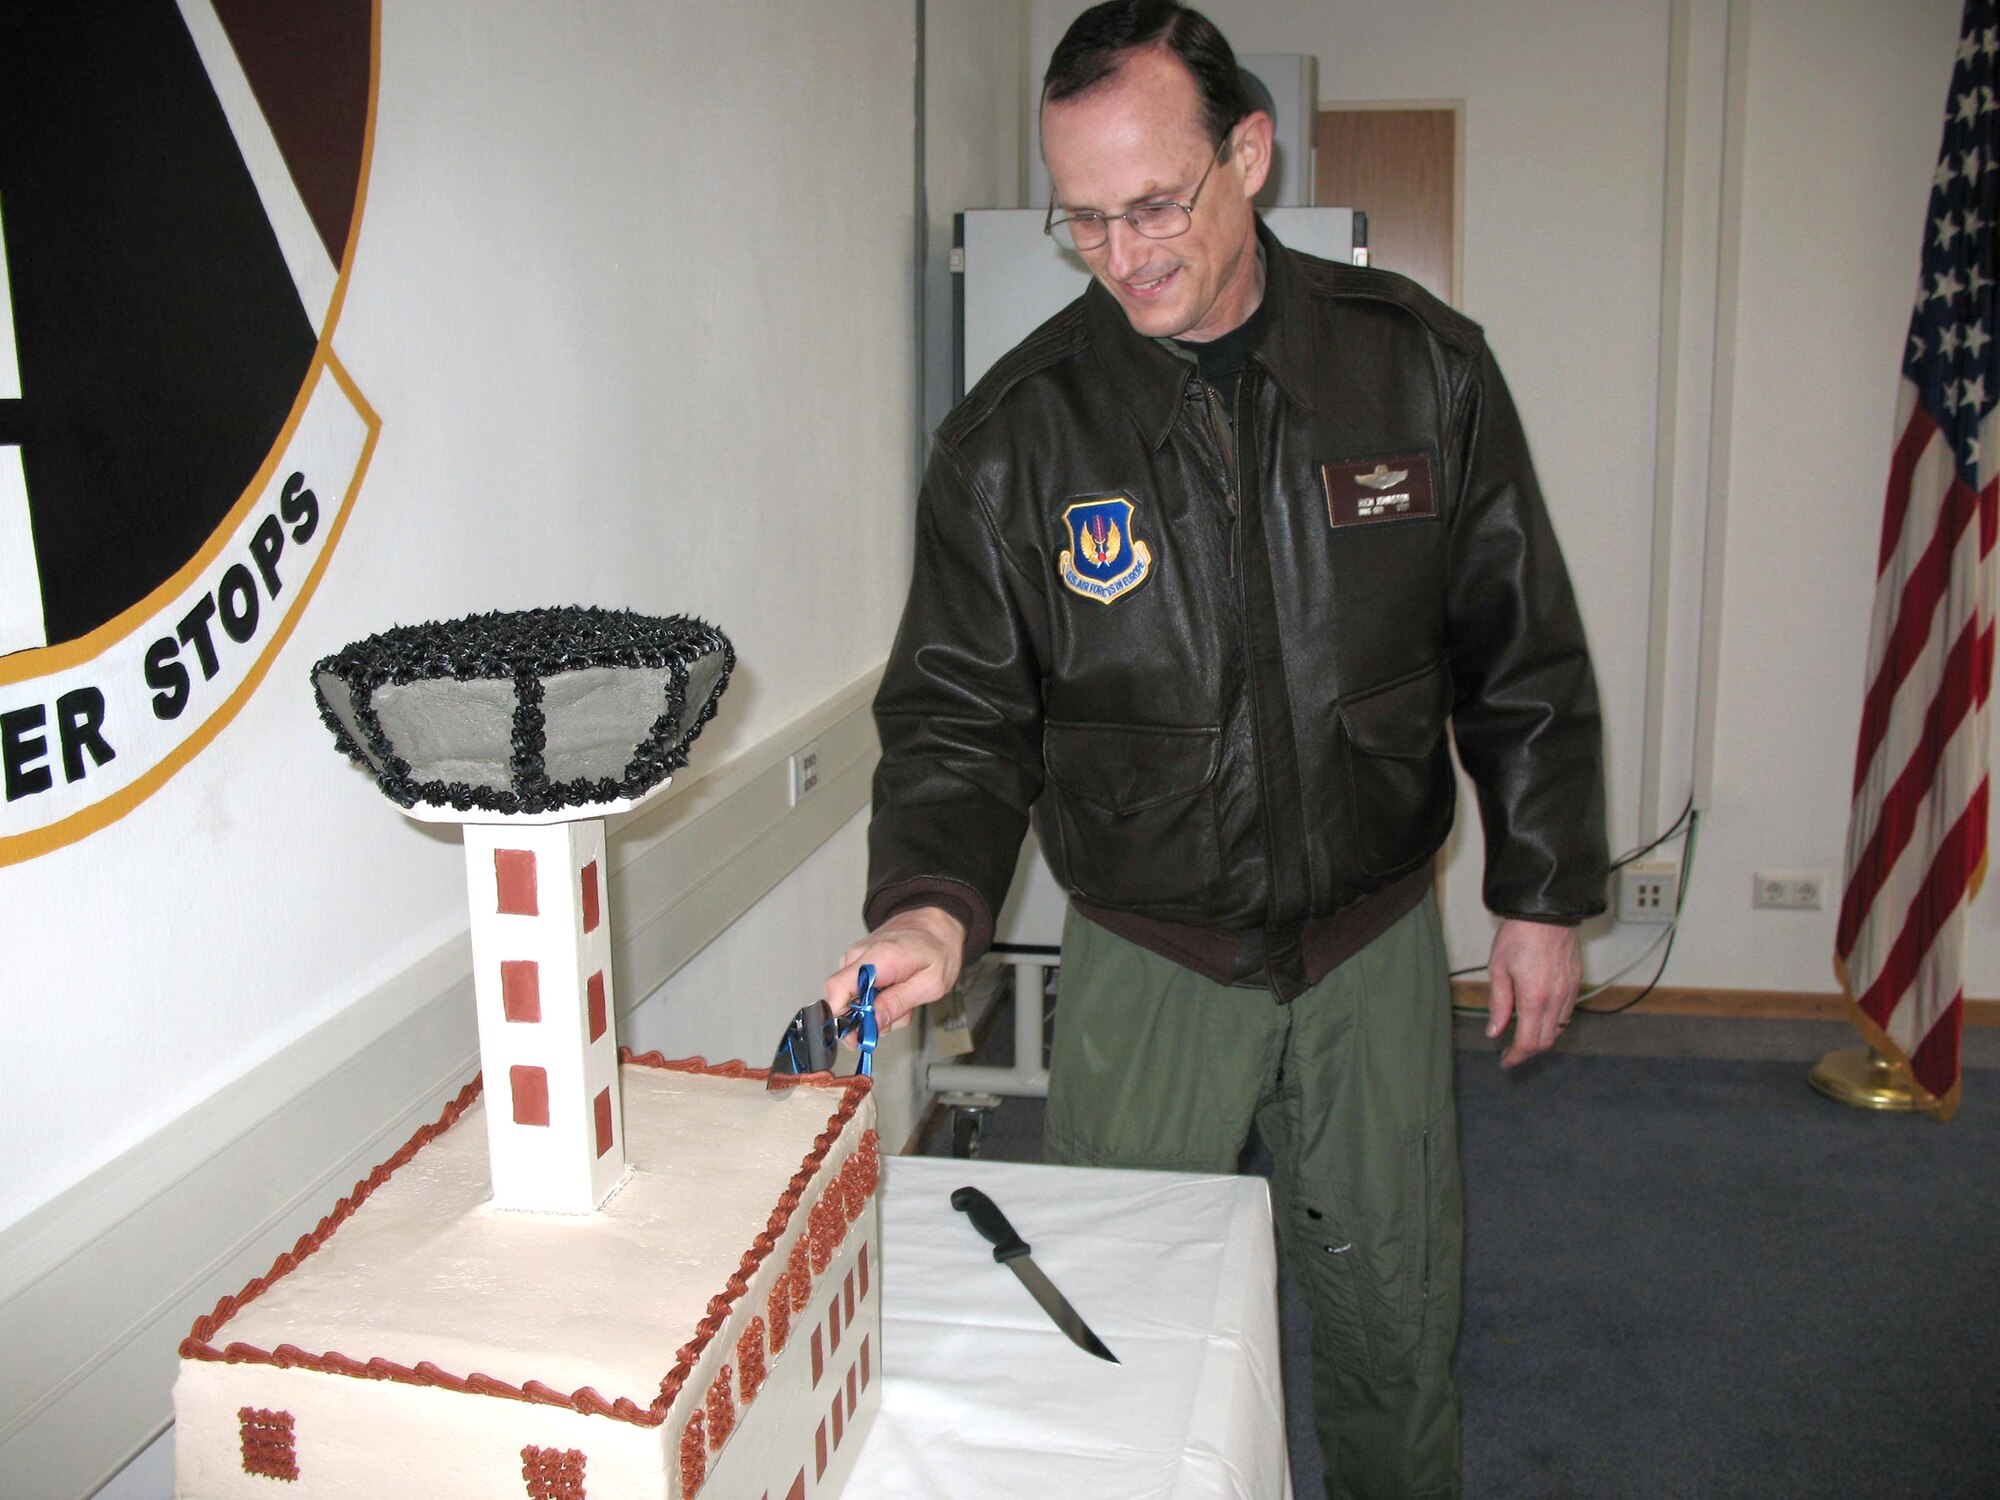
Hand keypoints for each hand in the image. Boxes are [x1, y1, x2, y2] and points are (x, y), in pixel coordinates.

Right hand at [825, 905, 966, 1034]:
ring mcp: (856, 957)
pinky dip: (877, 998)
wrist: (937, 922)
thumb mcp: (931, 984)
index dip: (842, 1018)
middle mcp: (859, 955)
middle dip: (867, 1019)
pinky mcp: (858, 961)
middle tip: (897, 1016)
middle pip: (843, 1000)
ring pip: (853, 998)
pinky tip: (896, 992)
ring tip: (903, 1000)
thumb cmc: (938, 949)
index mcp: (877, 958)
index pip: (838, 990)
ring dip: (877, 1009)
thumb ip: (898, 1003)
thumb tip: (871, 1023)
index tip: (860, 1035)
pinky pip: (859, 989)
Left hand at [1485, 918, 1581, 1066]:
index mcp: (1534, 999)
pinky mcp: (1576, 983)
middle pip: (1546, 1041)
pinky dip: (1553, 1022)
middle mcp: (1556, 1000)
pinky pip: (1566, 1013)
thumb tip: (1494, 1031)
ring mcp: (1569, 992)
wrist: (1547, 912)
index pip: (1528, 1042)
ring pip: (1558, 1029)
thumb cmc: (1519, 936)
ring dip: (1542, 1037)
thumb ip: (1499, 1003)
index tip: (1505, 1061)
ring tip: (1523, 1033)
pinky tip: (1539, 1015)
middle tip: (1511, 1050)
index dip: (1516, 1056)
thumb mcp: (1498, 969)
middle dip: (1528, 1051)